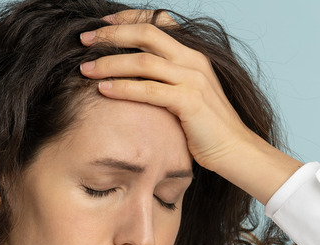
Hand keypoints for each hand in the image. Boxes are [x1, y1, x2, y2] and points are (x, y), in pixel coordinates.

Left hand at [79, 10, 302, 203]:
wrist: (235, 150)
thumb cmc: (206, 127)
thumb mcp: (188, 93)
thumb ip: (166, 78)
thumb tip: (133, 74)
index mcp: (192, 54)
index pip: (157, 23)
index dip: (127, 19)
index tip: (101, 25)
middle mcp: (193, 61)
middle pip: (146, 35)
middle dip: (111, 36)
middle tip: (84, 40)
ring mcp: (193, 79)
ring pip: (143, 62)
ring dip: (110, 63)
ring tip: (86, 69)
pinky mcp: (189, 101)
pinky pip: (149, 90)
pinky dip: (123, 88)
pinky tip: (103, 90)